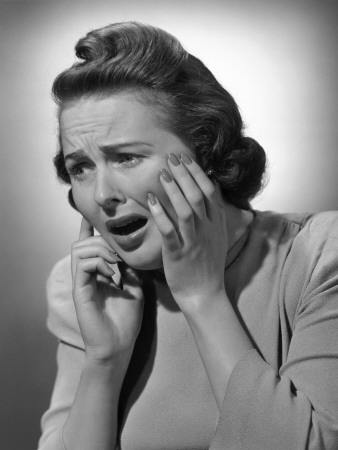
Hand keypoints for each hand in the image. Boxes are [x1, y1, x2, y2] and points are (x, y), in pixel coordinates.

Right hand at [71, 217, 143, 363]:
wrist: (119, 345)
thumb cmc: (126, 320)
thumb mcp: (135, 287)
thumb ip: (130, 268)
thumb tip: (132, 250)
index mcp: (97, 273)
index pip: (89, 245)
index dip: (89, 229)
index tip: (91, 214)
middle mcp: (86, 275)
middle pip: (82, 242)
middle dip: (102, 240)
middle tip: (119, 254)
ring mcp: (81, 282)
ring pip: (79, 249)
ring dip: (100, 250)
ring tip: (116, 263)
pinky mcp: (80, 291)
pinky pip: (82, 265)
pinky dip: (98, 263)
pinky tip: (112, 273)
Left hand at [148, 153, 227, 312]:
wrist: (204, 294)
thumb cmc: (207, 265)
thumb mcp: (218, 237)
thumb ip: (216, 212)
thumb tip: (213, 186)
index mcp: (217, 225)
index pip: (210, 192)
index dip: (197, 173)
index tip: (185, 158)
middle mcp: (207, 231)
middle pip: (197, 196)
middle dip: (184, 175)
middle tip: (171, 158)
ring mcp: (193, 242)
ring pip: (185, 211)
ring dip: (173, 190)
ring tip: (162, 173)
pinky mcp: (178, 254)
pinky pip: (169, 231)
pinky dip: (161, 214)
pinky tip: (151, 199)